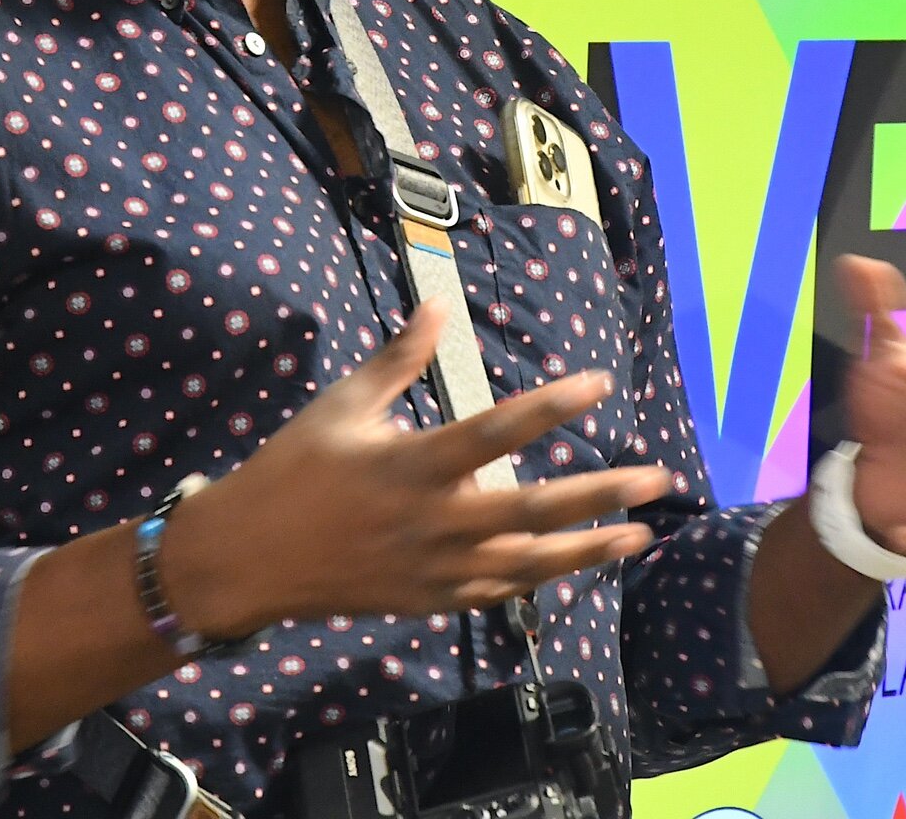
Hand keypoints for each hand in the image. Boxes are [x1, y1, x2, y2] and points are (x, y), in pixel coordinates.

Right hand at [164, 297, 666, 636]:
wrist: (249, 558)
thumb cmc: (294, 469)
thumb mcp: (341, 405)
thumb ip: (398, 359)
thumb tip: (439, 305)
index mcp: (412, 464)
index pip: (498, 430)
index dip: (554, 405)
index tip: (600, 383)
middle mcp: (433, 520)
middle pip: (534, 509)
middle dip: (602, 493)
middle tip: (657, 478)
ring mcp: (435, 569)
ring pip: (529, 563)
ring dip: (590, 547)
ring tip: (641, 533)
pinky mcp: (430, 600)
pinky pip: (499, 592)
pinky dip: (540, 578)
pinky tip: (574, 564)